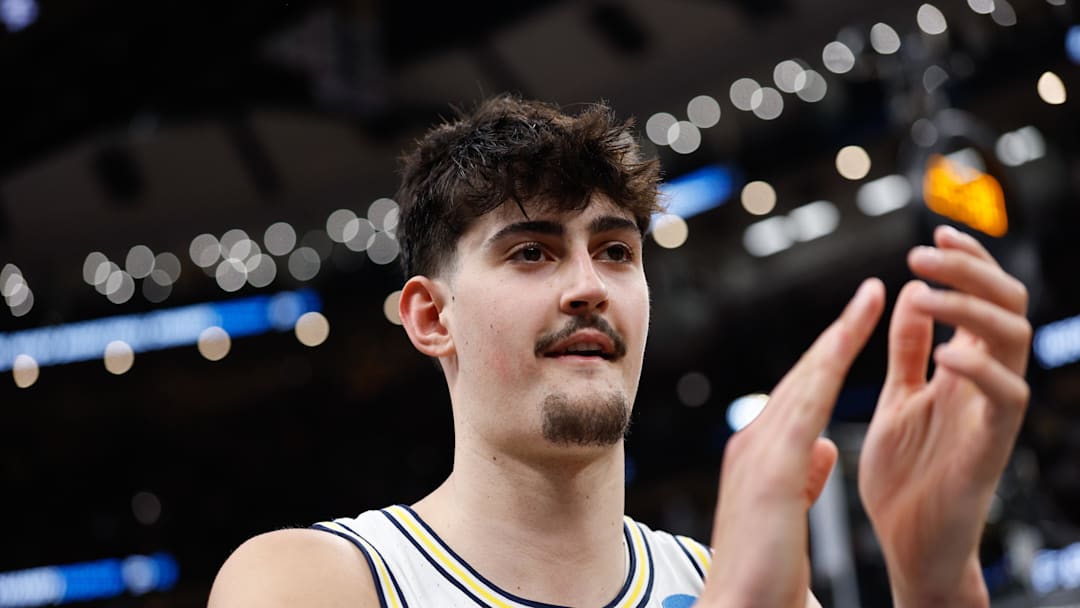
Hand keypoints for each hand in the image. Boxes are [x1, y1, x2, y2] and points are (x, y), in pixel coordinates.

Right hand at [698, 279, 884, 606]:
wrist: (736, 607)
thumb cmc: (762, 575)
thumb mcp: (788, 516)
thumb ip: (802, 478)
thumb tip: (822, 450)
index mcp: (760, 456)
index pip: (802, 395)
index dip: (829, 358)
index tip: (854, 329)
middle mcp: (754, 442)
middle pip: (803, 375)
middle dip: (838, 333)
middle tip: (869, 295)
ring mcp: (758, 450)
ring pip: (807, 377)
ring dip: (840, 334)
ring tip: (870, 299)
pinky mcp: (770, 465)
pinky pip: (809, 400)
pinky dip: (832, 361)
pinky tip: (853, 335)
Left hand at [859, 226, 1030, 606]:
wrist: (906, 543)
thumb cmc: (904, 473)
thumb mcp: (898, 395)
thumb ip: (907, 350)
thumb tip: (910, 291)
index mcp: (965, 368)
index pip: (983, 299)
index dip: (967, 262)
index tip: (935, 231)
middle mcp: (986, 383)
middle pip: (1008, 306)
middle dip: (972, 271)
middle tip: (923, 251)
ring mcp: (992, 413)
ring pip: (1014, 341)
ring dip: (970, 308)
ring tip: (925, 291)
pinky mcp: (990, 448)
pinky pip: (1007, 399)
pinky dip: (981, 369)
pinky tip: (947, 354)